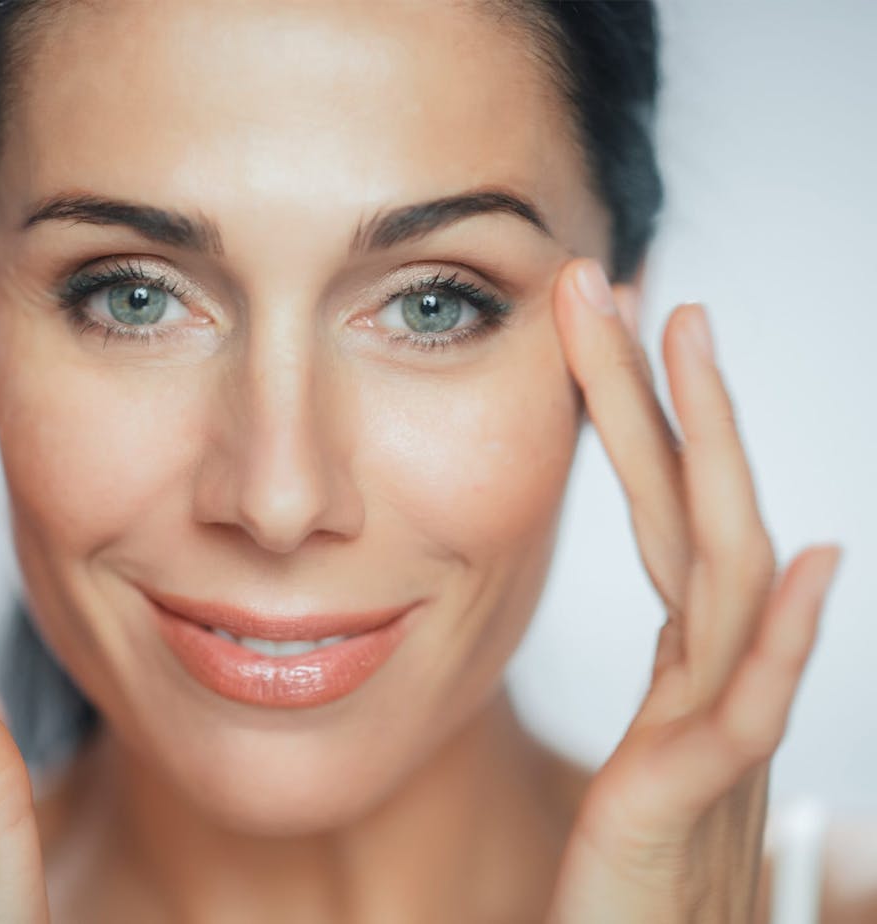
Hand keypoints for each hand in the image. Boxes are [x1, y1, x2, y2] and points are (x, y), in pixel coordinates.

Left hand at [543, 259, 842, 922]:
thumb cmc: (634, 888)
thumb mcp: (641, 769)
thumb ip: (675, 692)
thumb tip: (724, 607)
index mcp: (680, 670)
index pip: (659, 524)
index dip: (640, 427)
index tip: (601, 333)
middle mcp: (707, 683)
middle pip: (690, 514)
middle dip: (663, 398)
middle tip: (627, 287)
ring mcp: (710, 735)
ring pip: (720, 576)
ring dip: (712, 456)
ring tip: (693, 346)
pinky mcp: (692, 802)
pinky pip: (744, 711)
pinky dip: (780, 638)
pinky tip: (805, 561)